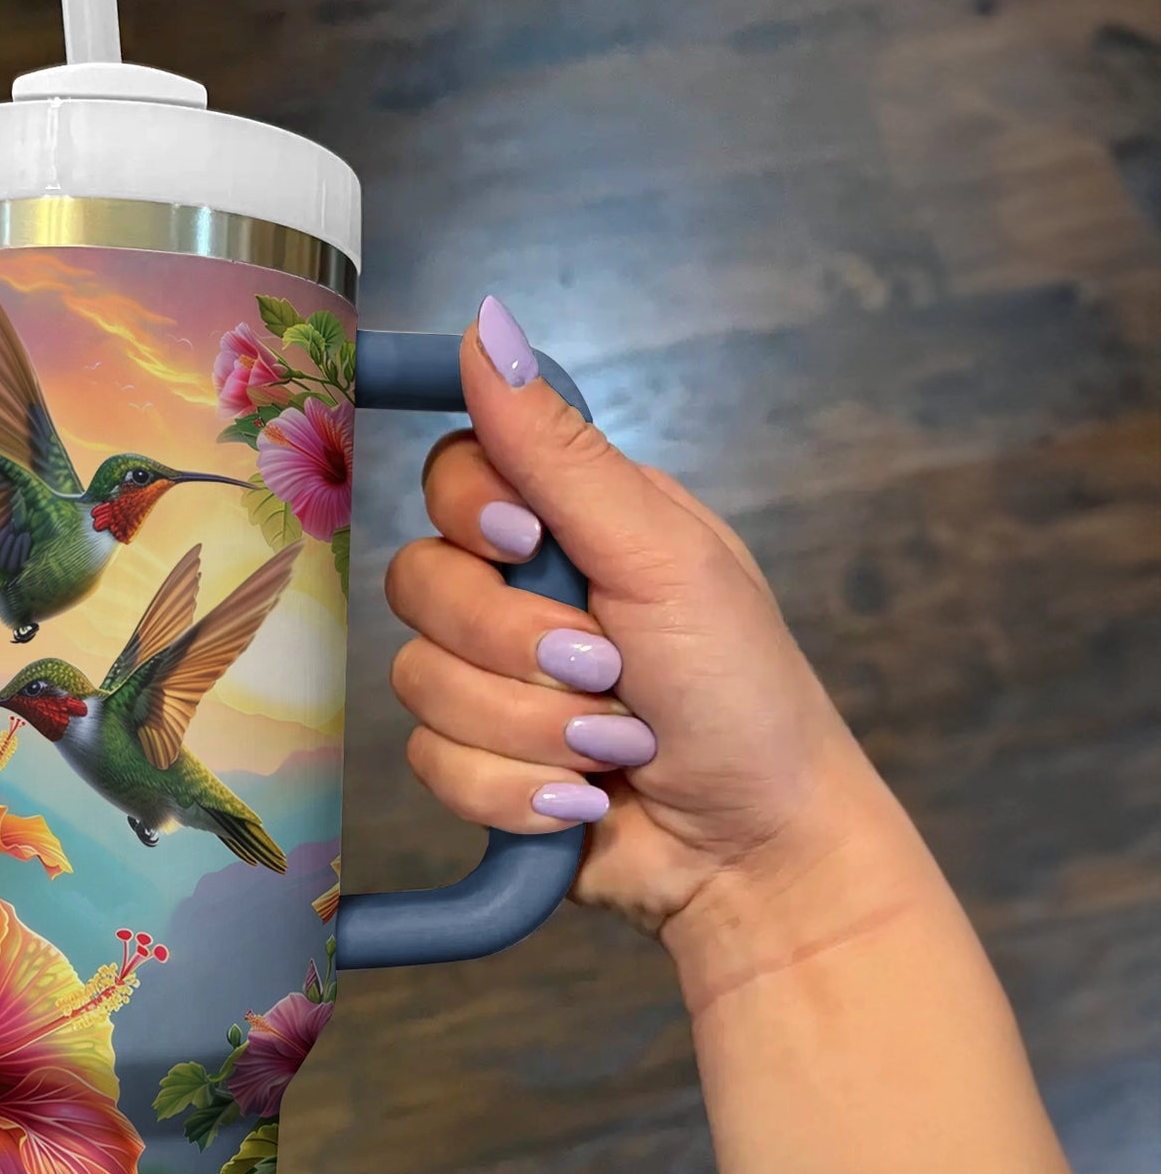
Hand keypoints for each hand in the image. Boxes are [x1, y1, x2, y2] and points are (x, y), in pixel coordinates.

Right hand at [385, 295, 889, 943]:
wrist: (755, 851)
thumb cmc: (743, 691)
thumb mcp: (663, 556)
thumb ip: (561, 453)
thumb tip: (488, 322)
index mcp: (566, 522)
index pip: (450, 476)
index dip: (471, 515)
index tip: (527, 543)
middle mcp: (516, 591)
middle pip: (418, 583)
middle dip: (516, 647)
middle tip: (611, 672)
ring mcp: (489, 682)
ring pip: (420, 683)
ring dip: (528, 730)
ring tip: (614, 751)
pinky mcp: (475, 764)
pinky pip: (431, 764)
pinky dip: (513, 793)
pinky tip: (580, 804)